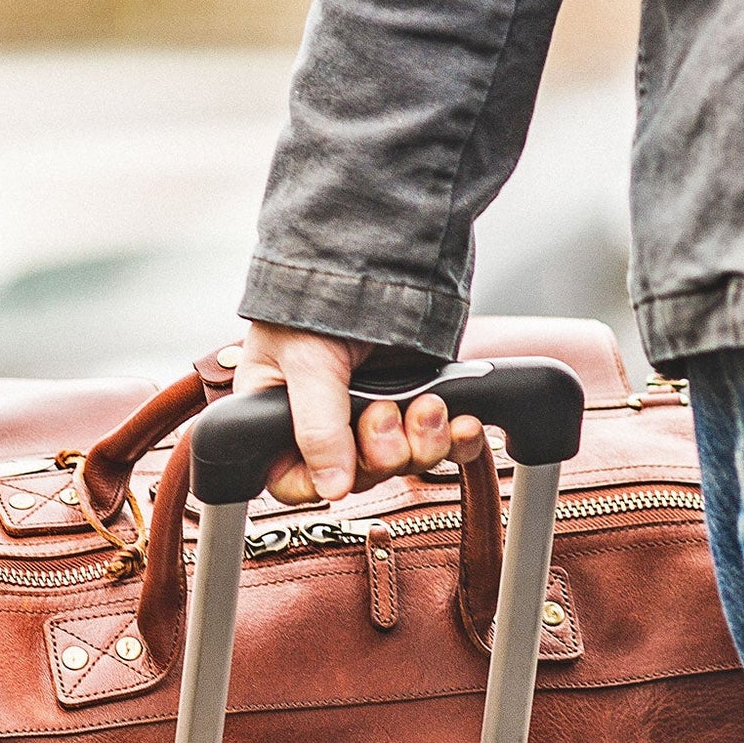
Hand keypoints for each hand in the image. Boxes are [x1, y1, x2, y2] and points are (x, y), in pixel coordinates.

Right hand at [232, 321, 486, 504]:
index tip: (339, 474)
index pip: (293, 479)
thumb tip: (331, 488)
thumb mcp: (307, 362)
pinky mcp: (418, 404)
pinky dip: (455, 440)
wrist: (376, 254)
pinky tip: (461, 422)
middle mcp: (329, 424)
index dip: (318, 483)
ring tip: (424, 405)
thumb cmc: (315, 298)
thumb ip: (317, 428)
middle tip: (384, 413)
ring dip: (420, 443)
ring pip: (403, 463)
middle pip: (358, 476)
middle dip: (380, 453)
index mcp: (282, 418)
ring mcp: (377, 416)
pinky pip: (443, 445)